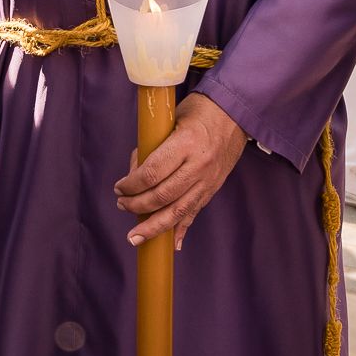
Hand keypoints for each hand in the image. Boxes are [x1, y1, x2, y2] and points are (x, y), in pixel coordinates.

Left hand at [113, 93, 247, 247]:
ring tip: (136, 237)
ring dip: (154, 227)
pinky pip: (194, 213)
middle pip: (162, 196)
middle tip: (122, 206)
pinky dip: (181, 230)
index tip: (119, 188)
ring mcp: (208, 180)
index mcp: (186, 143)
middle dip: (137, 206)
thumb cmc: (200, 110)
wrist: (236, 112)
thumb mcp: (171, 120)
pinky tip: (171, 244)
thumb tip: (135, 171)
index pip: (152, 173)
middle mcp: (198, 165)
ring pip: (178, 212)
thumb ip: (153, 146)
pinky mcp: (213, 188)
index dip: (131, 185)